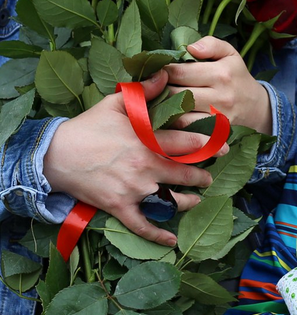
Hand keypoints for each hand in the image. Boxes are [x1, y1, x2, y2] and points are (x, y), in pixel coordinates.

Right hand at [43, 71, 213, 246]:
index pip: (186, 142)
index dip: (207, 145)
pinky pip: (143, 225)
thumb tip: (165, 73)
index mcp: (146, 140)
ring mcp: (133, 189)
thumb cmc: (87, 127)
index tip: (222, 147)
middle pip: (183, 174)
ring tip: (197, 199)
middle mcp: (145, 166)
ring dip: (187, 202)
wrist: (55, 155)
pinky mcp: (119, 207)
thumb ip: (144, 91)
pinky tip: (172, 241)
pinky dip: (158, 235)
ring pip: (170, 201)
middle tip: (210, 176)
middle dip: (201, 176)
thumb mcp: (115, 103)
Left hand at [166, 36, 271, 134]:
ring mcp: (217, 117)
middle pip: (176, 93)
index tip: (156, 71)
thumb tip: (189, 47)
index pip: (181, 71)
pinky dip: (174, 123)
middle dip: (159, 90)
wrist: (256, 107)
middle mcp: (220, 96)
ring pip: (179, 114)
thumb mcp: (230, 54)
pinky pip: (187, 128)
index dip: (163, 71)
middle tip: (151, 87)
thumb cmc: (236, 76)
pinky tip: (167, 115)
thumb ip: (211, 44)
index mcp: (221, 73)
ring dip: (163, 108)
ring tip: (156, 100)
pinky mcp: (215, 132)